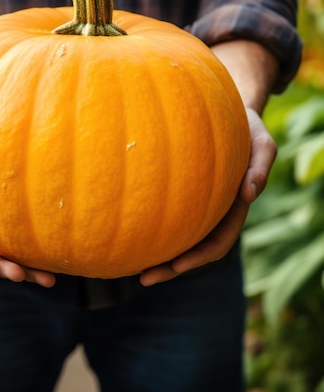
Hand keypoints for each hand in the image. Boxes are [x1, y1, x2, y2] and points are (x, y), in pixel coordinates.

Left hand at [140, 108, 276, 285]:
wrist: (232, 113)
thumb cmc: (248, 127)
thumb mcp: (262, 143)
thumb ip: (260, 167)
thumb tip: (250, 194)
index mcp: (233, 208)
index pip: (217, 242)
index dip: (198, 256)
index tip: (177, 266)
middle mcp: (214, 211)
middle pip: (193, 248)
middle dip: (171, 266)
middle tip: (143, 277)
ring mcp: (198, 202)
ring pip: (178, 235)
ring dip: (158, 254)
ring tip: (130, 264)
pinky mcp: (181, 189)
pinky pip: (167, 212)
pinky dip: (152, 225)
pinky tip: (129, 230)